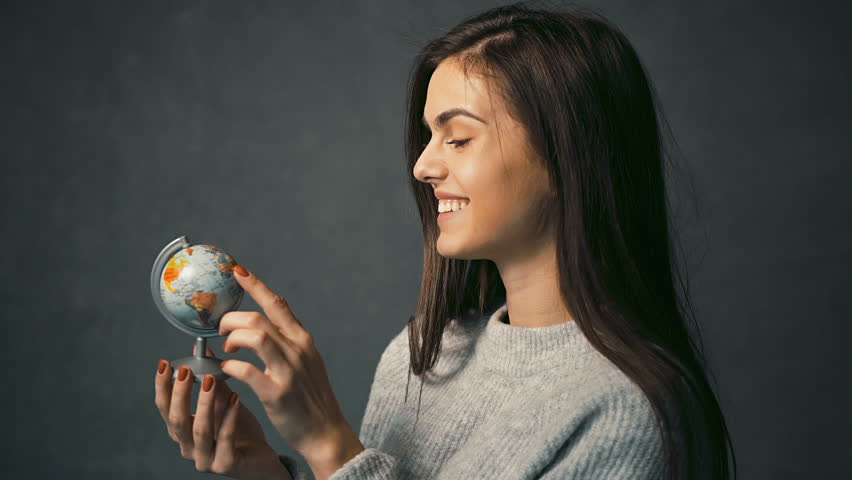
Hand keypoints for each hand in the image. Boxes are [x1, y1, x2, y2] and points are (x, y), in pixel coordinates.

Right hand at [154, 343, 291, 479]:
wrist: (260, 457)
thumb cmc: (239, 430)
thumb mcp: (223, 401)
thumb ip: (211, 380)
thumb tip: (202, 351)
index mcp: (183, 431)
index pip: (165, 408)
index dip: (162, 386)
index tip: (164, 364)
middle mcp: (188, 447)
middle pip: (176, 420)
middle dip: (179, 393)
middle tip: (186, 370)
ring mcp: (205, 459)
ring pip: (200, 430)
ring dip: (204, 403)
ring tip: (210, 380)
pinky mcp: (225, 465)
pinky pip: (226, 439)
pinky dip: (229, 417)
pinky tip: (236, 399)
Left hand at [218, 265, 363, 472]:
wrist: (326, 432)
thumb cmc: (311, 398)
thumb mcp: (308, 362)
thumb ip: (289, 342)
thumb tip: (265, 323)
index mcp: (303, 340)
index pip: (277, 303)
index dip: (255, 284)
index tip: (237, 271)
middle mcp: (298, 350)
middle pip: (258, 317)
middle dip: (231, 320)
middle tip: (221, 331)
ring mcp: (289, 371)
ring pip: (254, 337)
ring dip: (232, 339)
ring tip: (226, 349)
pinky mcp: (277, 393)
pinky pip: (247, 370)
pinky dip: (231, 367)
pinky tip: (227, 370)